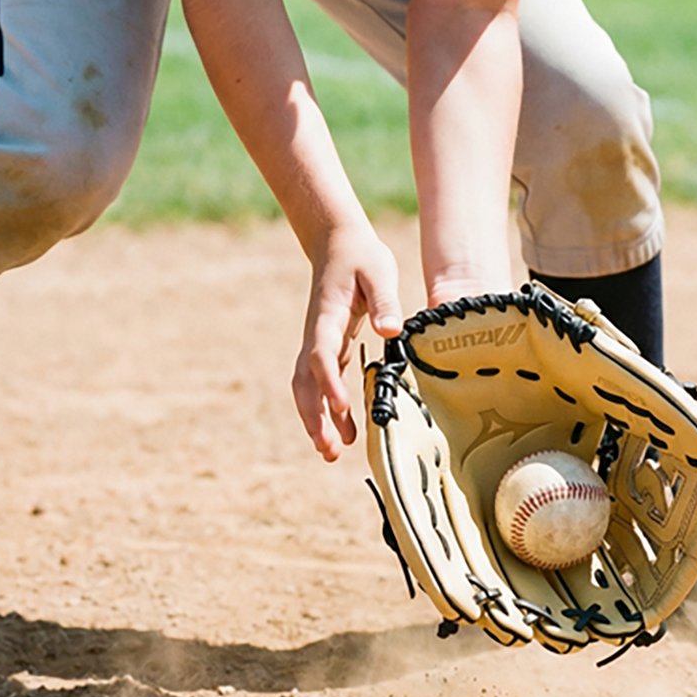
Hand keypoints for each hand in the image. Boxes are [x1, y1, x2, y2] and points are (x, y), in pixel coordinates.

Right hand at [293, 225, 402, 460]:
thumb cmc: (362, 256)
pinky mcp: (331, 348)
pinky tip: (347, 435)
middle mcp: (317, 334)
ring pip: (309, 388)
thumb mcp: (379, 272)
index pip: (323, 355)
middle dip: (313, 416)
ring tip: (331, 454)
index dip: (329, 383)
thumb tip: (390, 331)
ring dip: (317, 420)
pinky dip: (331, 410)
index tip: (342, 406)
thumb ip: (384, 301)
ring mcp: (321, 343)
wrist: (338, 243)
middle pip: (306, 381)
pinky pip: (324, 385)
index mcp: (328, 316)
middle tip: (327, 448)